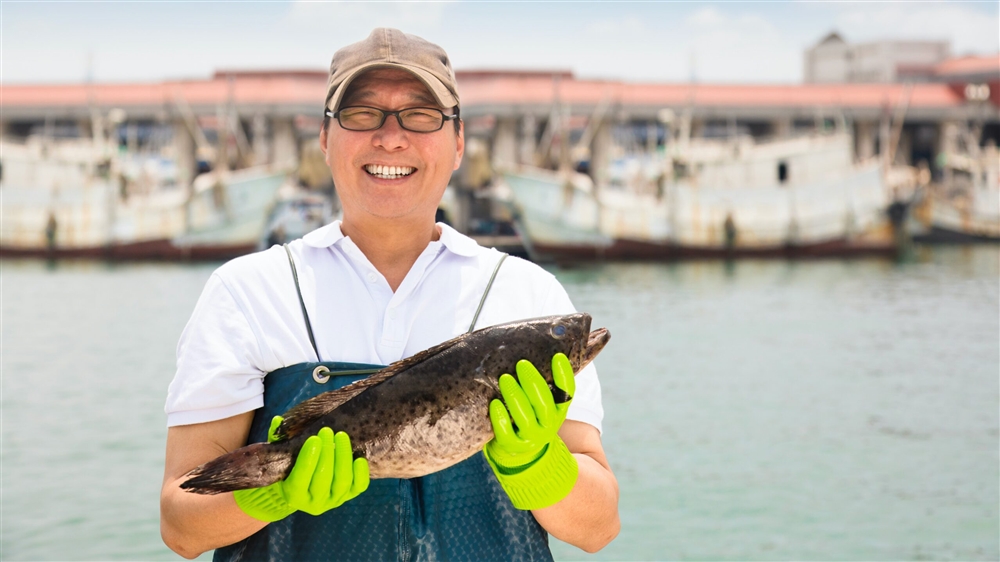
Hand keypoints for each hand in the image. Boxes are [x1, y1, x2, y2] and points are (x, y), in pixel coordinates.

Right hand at [233, 416, 369, 521]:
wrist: (304, 488)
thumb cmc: (290, 467)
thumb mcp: (280, 456)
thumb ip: (278, 440)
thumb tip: (278, 421)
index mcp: (293, 494)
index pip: (300, 479)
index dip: (308, 459)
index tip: (314, 438)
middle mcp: (314, 502)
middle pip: (323, 478)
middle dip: (327, 452)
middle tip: (327, 431)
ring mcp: (333, 500)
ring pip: (342, 481)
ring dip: (343, 456)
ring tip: (341, 436)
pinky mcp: (349, 496)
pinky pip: (359, 486)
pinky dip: (361, 473)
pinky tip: (359, 458)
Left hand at [484, 353, 578, 509]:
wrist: (528, 463)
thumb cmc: (532, 422)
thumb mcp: (544, 408)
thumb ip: (546, 386)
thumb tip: (547, 352)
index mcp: (559, 414)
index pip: (567, 394)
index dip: (564, 376)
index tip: (557, 357)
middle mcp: (547, 427)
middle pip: (543, 404)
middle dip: (533, 383)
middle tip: (521, 365)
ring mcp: (531, 439)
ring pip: (525, 417)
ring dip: (515, 397)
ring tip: (505, 379)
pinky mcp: (512, 447)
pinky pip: (505, 433)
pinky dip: (500, 419)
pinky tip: (494, 404)